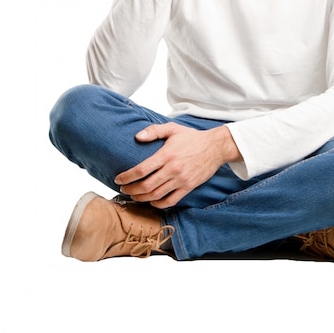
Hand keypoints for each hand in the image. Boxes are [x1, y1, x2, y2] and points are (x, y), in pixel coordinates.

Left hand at [114, 122, 238, 208]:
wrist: (215, 147)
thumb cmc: (192, 137)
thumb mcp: (173, 128)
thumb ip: (154, 131)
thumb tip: (137, 137)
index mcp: (167, 154)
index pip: (142, 169)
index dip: (127, 177)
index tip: (118, 180)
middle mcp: (173, 169)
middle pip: (146, 185)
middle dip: (131, 190)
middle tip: (124, 189)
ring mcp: (181, 180)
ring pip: (156, 195)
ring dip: (141, 198)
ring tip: (134, 195)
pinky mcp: (188, 187)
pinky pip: (171, 201)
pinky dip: (158, 204)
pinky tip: (152, 201)